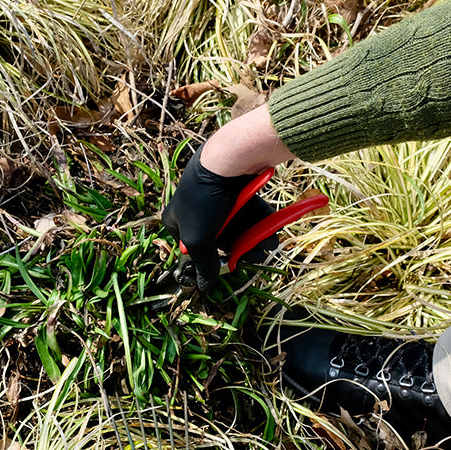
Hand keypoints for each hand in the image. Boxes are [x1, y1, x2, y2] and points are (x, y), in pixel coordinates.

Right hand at [162, 144, 277, 291]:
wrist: (227, 161)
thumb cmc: (203, 201)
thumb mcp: (199, 240)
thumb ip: (203, 265)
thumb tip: (203, 288)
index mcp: (178, 223)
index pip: (197, 250)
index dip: (216, 259)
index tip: (232, 263)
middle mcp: (197, 212)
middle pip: (223, 240)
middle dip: (243, 249)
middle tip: (258, 255)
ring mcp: (218, 201)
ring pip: (240, 227)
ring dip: (256, 238)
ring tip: (270, 243)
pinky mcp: (237, 191)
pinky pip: (250, 212)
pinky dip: (261, 222)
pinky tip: (272, 229)